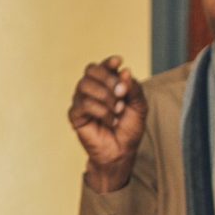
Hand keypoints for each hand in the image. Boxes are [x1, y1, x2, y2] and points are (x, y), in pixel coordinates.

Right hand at [68, 57, 148, 191]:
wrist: (121, 152)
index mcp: (105, 85)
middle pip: (90, 70)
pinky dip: (101, 111)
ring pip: (84, 85)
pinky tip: (110, 121)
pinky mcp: (75, 116)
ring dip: (105, 96)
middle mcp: (91, 90)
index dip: (108, 62)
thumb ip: (133, 88)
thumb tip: (124, 71)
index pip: (102, 66)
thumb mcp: (139, 106)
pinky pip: (84, 104)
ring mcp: (81, 102)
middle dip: (109, 79)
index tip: (118, 62)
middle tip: (122, 94)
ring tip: (117, 110)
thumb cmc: (129, 129)